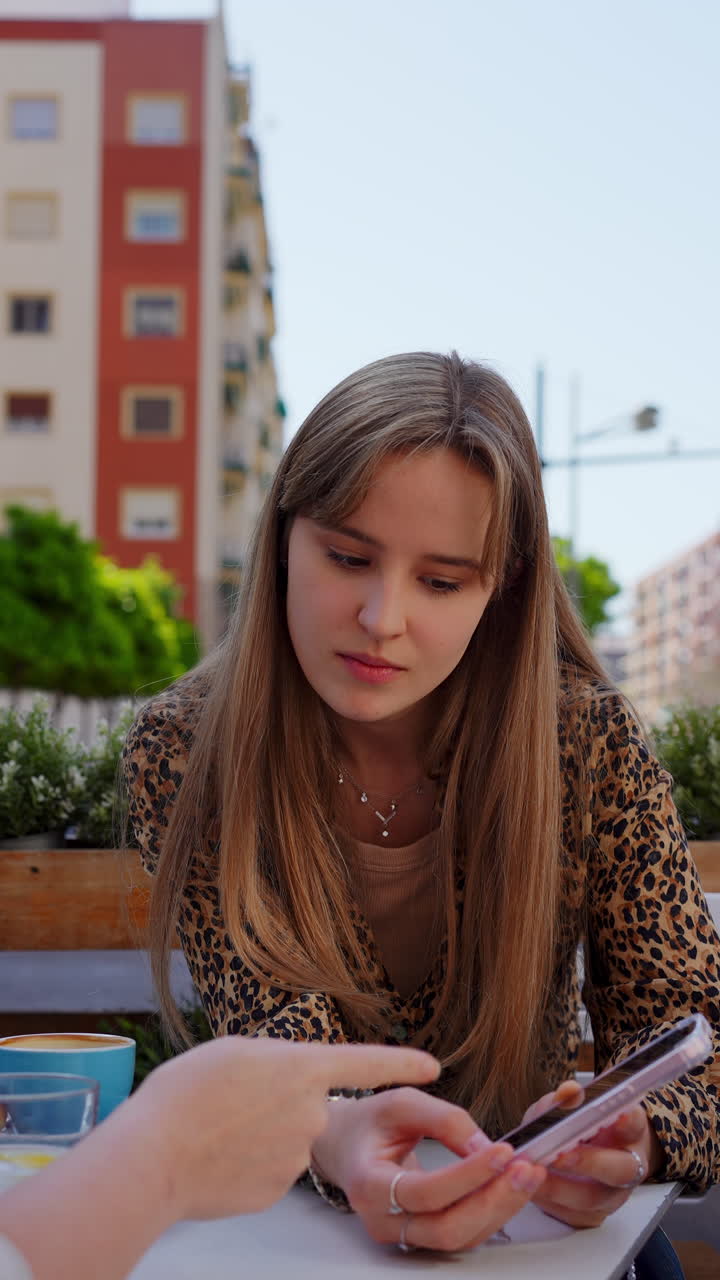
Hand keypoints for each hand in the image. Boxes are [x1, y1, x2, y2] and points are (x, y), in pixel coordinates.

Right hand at [134, 1037, 440, 1219]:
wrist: (156, 1155)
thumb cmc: (185, 1094)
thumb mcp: (230, 1052)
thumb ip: (270, 1064)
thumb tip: (281, 1082)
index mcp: (302, 1068)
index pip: (365, 1063)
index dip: (401, 1061)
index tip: (433, 1065)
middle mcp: (310, 1113)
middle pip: (306, 1105)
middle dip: (277, 1104)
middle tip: (229, 1105)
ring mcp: (296, 1156)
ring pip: (286, 1139)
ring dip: (260, 1135)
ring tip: (216, 1132)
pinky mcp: (277, 1192)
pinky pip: (270, 1170)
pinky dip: (249, 1165)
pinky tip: (219, 1160)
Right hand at [311, 1087, 546, 1251]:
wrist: (347, 1146)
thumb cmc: (371, 1122)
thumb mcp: (401, 1102)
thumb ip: (443, 1119)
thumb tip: (485, 1146)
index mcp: (368, 1184)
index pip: (425, 1191)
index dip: (469, 1175)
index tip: (504, 1150)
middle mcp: (382, 1220)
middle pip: (446, 1227)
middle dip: (493, 1199)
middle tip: (526, 1168)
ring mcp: (401, 1235)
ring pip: (459, 1238)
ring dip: (500, 1208)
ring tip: (528, 1174)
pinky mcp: (421, 1237)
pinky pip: (462, 1235)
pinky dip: (492, 1213)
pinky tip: (512, 1186)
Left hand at [525, 1080, 662, 1228]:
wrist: (585, 1159)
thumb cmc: (578, 1130)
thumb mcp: (569, 1109)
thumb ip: (567, 1101)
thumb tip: (568, 1092)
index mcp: (627, 1133)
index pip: (633, 1125)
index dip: (626, 1121)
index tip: (615, 1114)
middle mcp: (626, 1166)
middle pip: (619, 1169)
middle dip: (589, 1162)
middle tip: (560, 1155)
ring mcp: (611, 1195)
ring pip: (592, 1198)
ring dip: (560, 1187)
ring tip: (535, 1173)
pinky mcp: (591, 1216)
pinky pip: (571, 1214)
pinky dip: (548, 1201)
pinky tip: (530, 1188)